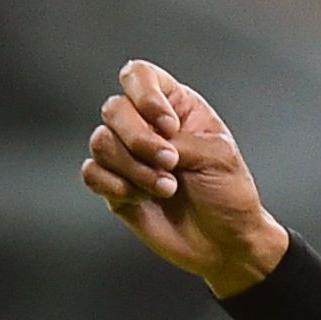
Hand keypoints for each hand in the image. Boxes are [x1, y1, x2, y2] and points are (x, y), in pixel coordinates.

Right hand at [80, 60, 288, 295]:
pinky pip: (92, 173)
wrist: (225, 244)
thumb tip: (138, 146)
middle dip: (139, 139)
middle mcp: (146, 126)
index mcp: (175, 106)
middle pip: (114, 109)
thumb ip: (175, 140)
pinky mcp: (116, 188)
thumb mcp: (216, 156)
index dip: (145, 95)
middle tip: (171, 164)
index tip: (170, 127)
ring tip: (166, 189)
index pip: (139, 75)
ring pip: (101, 142)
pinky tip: (138, 198)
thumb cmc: (228, 194)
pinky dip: (112, 184)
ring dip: (133, 168)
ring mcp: (129, 157)